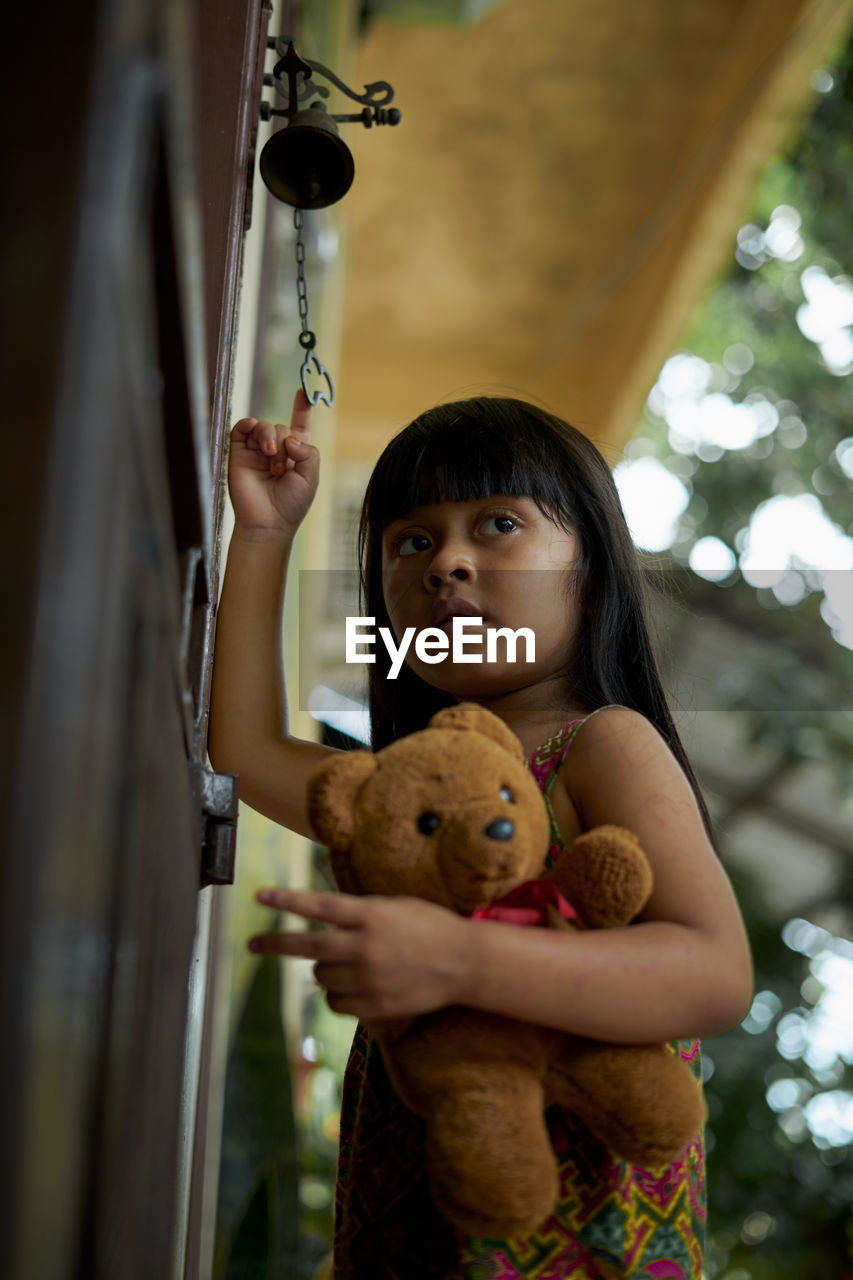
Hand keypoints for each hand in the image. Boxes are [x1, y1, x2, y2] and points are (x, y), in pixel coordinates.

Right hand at [228, 389, 318, 536]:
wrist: (267, 523)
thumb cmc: (291, 504)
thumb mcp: (310, 476)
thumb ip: (307, 451)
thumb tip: (288, 437)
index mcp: (296, 454)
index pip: (299, 425)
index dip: (302, 408)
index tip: (304, 392)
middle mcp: (276, 450)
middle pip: (281, 426)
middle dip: (283, 442)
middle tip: (281, 468)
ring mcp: (256, 451)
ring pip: (264, 426)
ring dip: (269, 437)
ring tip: (269, 459)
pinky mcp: (239, 454)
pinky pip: (241, 429)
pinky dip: (247, 424)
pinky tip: (252, 428)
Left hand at [248, 888, 468, 1021]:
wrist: (464, 962)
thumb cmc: (429, 927)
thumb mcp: (394, 907)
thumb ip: (359, 915)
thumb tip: (322, 922)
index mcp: (371, 914)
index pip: (319, 905)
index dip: (287, 900)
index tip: (259, 897)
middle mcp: (365, 945)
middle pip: (308, 946)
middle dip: (276, 944)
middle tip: (253, 945)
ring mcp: (368, 978)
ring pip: (321, 975)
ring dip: (324, 968)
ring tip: (349, 962)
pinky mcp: (374, 1005)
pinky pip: (337, 1002)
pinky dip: (339, 993)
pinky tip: (357, 985)